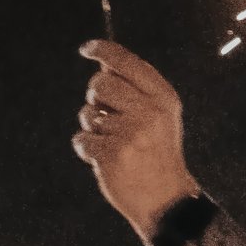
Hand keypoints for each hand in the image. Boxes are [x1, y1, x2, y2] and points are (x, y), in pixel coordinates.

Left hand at [73, 40, 201, 240]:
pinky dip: (86, 149)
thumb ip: (137, 90)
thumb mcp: (160, 116)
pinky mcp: (112, 154)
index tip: (87, 47)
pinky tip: (104, 159)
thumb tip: (104, 64)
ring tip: (113, 143)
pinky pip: (81, 139)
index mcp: (163, 97)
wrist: (165, 197)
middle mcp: (149, 111)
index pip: (128, 63)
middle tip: (106, 116)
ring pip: (88, 114)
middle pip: (99, 84)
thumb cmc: (156, 153)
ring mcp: (130, 133)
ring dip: (92, 128)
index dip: (104, 51)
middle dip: (95, 98)